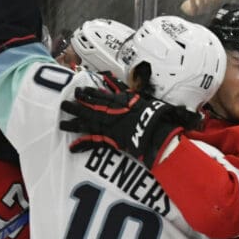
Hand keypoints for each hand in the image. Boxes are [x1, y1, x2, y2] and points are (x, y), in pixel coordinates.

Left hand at [61, 84, 201, 164]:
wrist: (163, 136)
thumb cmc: (166, 123)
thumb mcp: (164, 108)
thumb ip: (161, 107)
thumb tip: (177, 107)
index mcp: (126, 103)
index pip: (106, 96)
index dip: (92, 93)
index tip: (80, 90)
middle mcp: (116, 112)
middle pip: (92, 107)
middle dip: (78, 105)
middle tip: (64, 103)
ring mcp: (113, 126)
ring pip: (89, 122)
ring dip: (75, 122)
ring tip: (61, 122)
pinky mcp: (112, 141)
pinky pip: (94, 143)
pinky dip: (83, 146)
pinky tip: (72, 148)